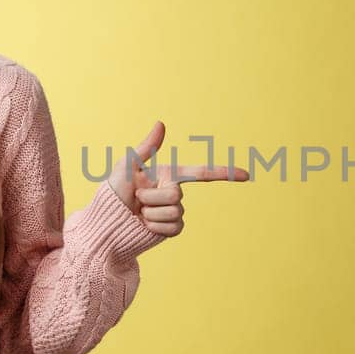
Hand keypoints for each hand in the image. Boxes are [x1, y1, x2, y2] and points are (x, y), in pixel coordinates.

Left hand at [108, 121, 249, 236]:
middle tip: (136, 200)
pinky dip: (156, 227)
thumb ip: (147, 147)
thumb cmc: (114, 192)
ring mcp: (175, 211)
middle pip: (177, 194)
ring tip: (138, 212)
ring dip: (151, 213)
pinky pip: (173, 227)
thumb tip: (161, 124)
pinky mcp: (171, 229)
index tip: (247, 175)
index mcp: (169, 175)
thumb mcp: (127, 166)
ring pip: (175, 211)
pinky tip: (145, 226)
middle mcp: (174, 192)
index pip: (202, 173)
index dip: (225, 173)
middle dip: (152, 197)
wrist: (108, 223)